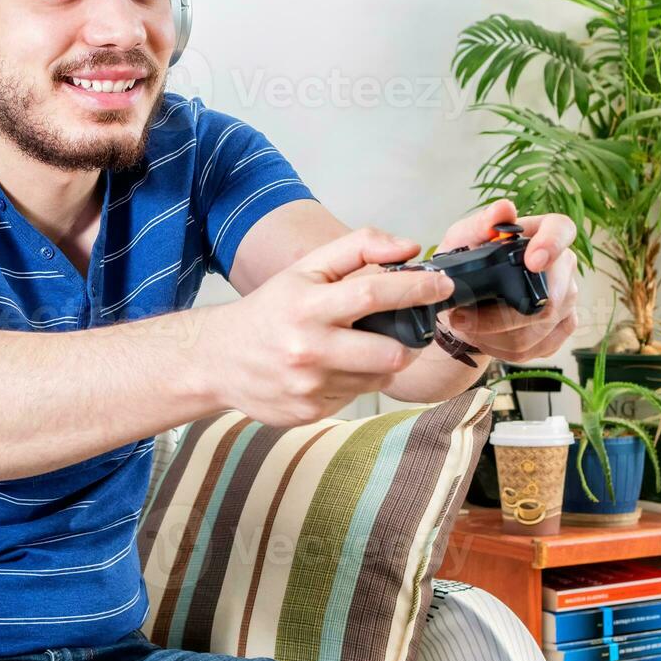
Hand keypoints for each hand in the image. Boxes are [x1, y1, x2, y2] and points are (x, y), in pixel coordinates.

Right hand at [204, 228, 454, 425]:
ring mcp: (309, 386)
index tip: (442, 285)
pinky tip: (331, 369)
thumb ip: (358, 248)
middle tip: (406, 330)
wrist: (218, 359)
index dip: (416, 290)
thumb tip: (409, 248)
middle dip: (408, 342)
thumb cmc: (269, 310)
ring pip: (377, 378)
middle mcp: (308, 348)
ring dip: (380, 362)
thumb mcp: (305, 269)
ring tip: (357, 348)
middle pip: (389, 352)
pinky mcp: (309, 412)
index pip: (373, 294)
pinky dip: (354, 381)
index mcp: (306, 305)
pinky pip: (355, 396)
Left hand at [435, 199, 578, 363]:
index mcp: (542, 232)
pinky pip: (539, 346)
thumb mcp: (463, 239)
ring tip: (466, 327)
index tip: (532, 262)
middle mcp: (563, 265)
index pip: (562, 230)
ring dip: (495, 334)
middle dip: (501, 314)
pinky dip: (505, 347)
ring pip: (540, 327)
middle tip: (461, 317)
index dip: (552, 246)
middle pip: (552, 296)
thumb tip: (504, 209)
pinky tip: (486, 338)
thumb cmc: (469, 262)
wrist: (468, 301)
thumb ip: (481, 223)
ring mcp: (567, 298)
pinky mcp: (563, 327)